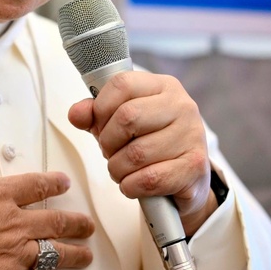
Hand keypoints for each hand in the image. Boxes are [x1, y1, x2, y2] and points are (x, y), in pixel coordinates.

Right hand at [0, 117, 94, 269]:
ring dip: (73, 255)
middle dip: (74, 223)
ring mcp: (11, 254)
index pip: (34, 186)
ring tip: (85, 256)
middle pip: (53, 221)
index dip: (52, 184)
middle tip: (86, 225)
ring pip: (53, 254)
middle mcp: (12, 224)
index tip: (64, 184)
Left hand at [67, 71, 216, 235]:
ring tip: (121, 169)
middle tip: (110, 153)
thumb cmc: (149, 143)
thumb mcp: (119, 123)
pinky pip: (150, 178)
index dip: (100, 108)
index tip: (100, 126)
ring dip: (117, 168)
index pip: (121, 84)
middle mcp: (182, 105)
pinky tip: (133, 184)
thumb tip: (76, 114)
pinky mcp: (194, 166)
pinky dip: (131, 185)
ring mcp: (192, 135)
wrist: (186, 178)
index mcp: (163, 86)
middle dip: (108, 141)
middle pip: (127, 117)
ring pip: (137, 153)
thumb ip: (95, 115)